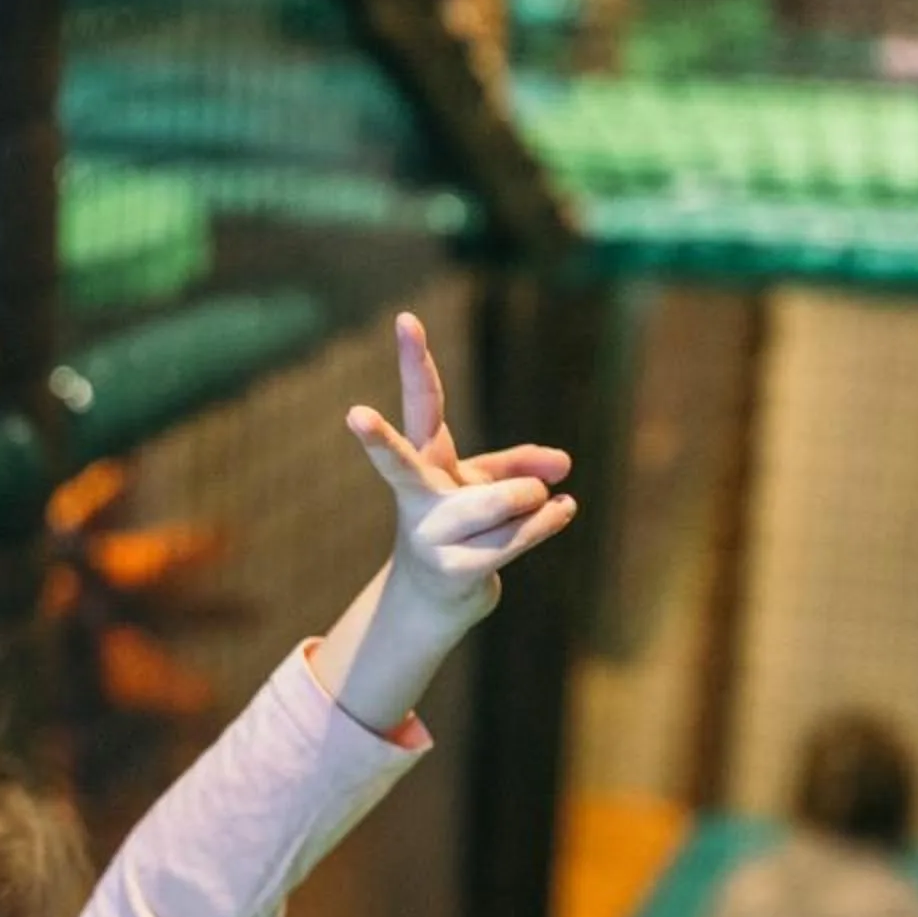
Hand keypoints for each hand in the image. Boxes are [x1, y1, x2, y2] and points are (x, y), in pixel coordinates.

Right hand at [345, 312, 574, 622]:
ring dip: (531, 500)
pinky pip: (517, 534)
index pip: (422, 404)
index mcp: (424, 460)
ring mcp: (429, 535)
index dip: (416, 360)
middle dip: (377, 439)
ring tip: (536, 501)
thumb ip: (524, 465)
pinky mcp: (454, 569)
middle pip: (400, 461)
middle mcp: (415, 494)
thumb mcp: (489, 484)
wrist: (437, 596)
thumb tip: (563, 467)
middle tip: (354, 415)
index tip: (406, 320)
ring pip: (502, 501)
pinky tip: (560, 511)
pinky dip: (546, 521)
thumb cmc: (463, 527)